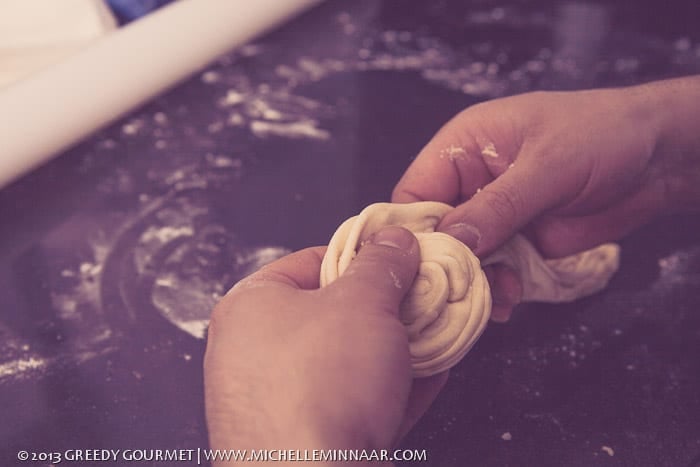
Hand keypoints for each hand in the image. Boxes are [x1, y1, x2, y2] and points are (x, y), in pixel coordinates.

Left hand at [204, 226, 447, 464]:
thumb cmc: (319, 385)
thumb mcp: (363, 302)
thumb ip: (382, 265)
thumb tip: (395, 240)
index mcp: (251, 306)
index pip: (311, 261)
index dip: (363, 255)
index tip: (401, 256)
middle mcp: (255, 353)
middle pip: (334, 314)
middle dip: (388, 307)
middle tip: (426, 297)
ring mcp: (279, 402)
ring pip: (349, 362)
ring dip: (398, 348)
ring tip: (439, 332)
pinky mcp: (306, 440)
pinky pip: (355, 404)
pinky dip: (393, 389)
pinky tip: (433, 374)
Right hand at [393, 77, 699, 320]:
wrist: (659, 158)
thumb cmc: (603, 134)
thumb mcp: (548, 165)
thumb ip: (499, 204)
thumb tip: (454, 240)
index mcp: (463, 147)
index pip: (414, 191)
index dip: (411, 229)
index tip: (418, 264)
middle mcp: (471, 183)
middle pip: (435, 231)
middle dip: (446, 262)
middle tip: (460, 290)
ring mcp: (495, 215)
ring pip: (464, 257)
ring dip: (475, 282)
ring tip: (496, 298)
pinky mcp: (519, 241)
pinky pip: (495, 270)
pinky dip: (498, 289)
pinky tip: (510, 302)